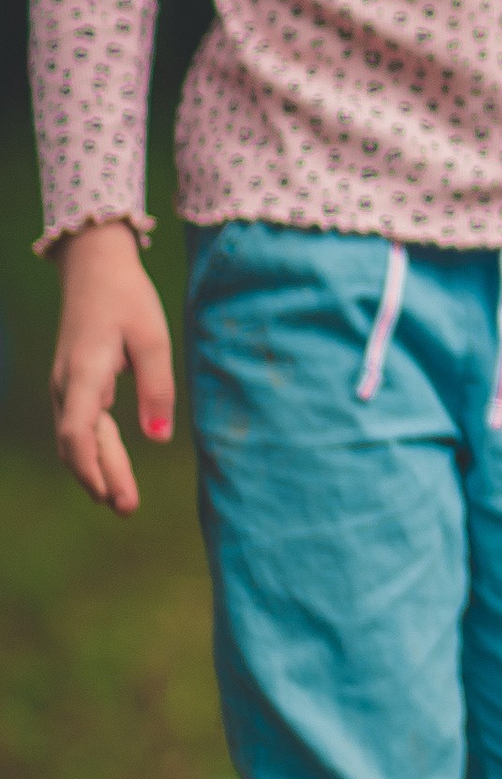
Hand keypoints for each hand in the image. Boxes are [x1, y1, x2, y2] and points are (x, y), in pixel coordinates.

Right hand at [53, 221, 175, 512]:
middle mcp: (67, 385)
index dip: (93, 468)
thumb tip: (159, 438)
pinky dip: (92, 451)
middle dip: (101, 479)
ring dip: (95, 469)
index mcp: (85, 374)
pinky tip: (108, 470)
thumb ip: (157, 388)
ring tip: (121, 500)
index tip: (113, 495)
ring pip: (76, 438)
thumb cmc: (127, 299)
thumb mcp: (152, 338)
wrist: (95, 269)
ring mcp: (66, 386)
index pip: (78, 433)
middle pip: (78, 443)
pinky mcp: (74, 384)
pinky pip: (78, 426)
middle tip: (127, 509)